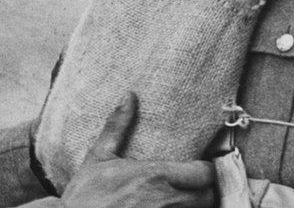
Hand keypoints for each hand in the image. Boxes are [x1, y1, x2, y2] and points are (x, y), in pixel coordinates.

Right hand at [60, 92, 214, 207]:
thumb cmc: (85, 195)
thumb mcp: (98, 156)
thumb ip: (118, 126)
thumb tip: (129, 96)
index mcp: (155, 176)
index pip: (204, 173)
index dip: (206, 169)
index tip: (199, 166)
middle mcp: (166, 200)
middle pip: (208, 197)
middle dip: (204, 190)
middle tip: (194, 184)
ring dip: (195, 205)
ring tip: (184, 197)